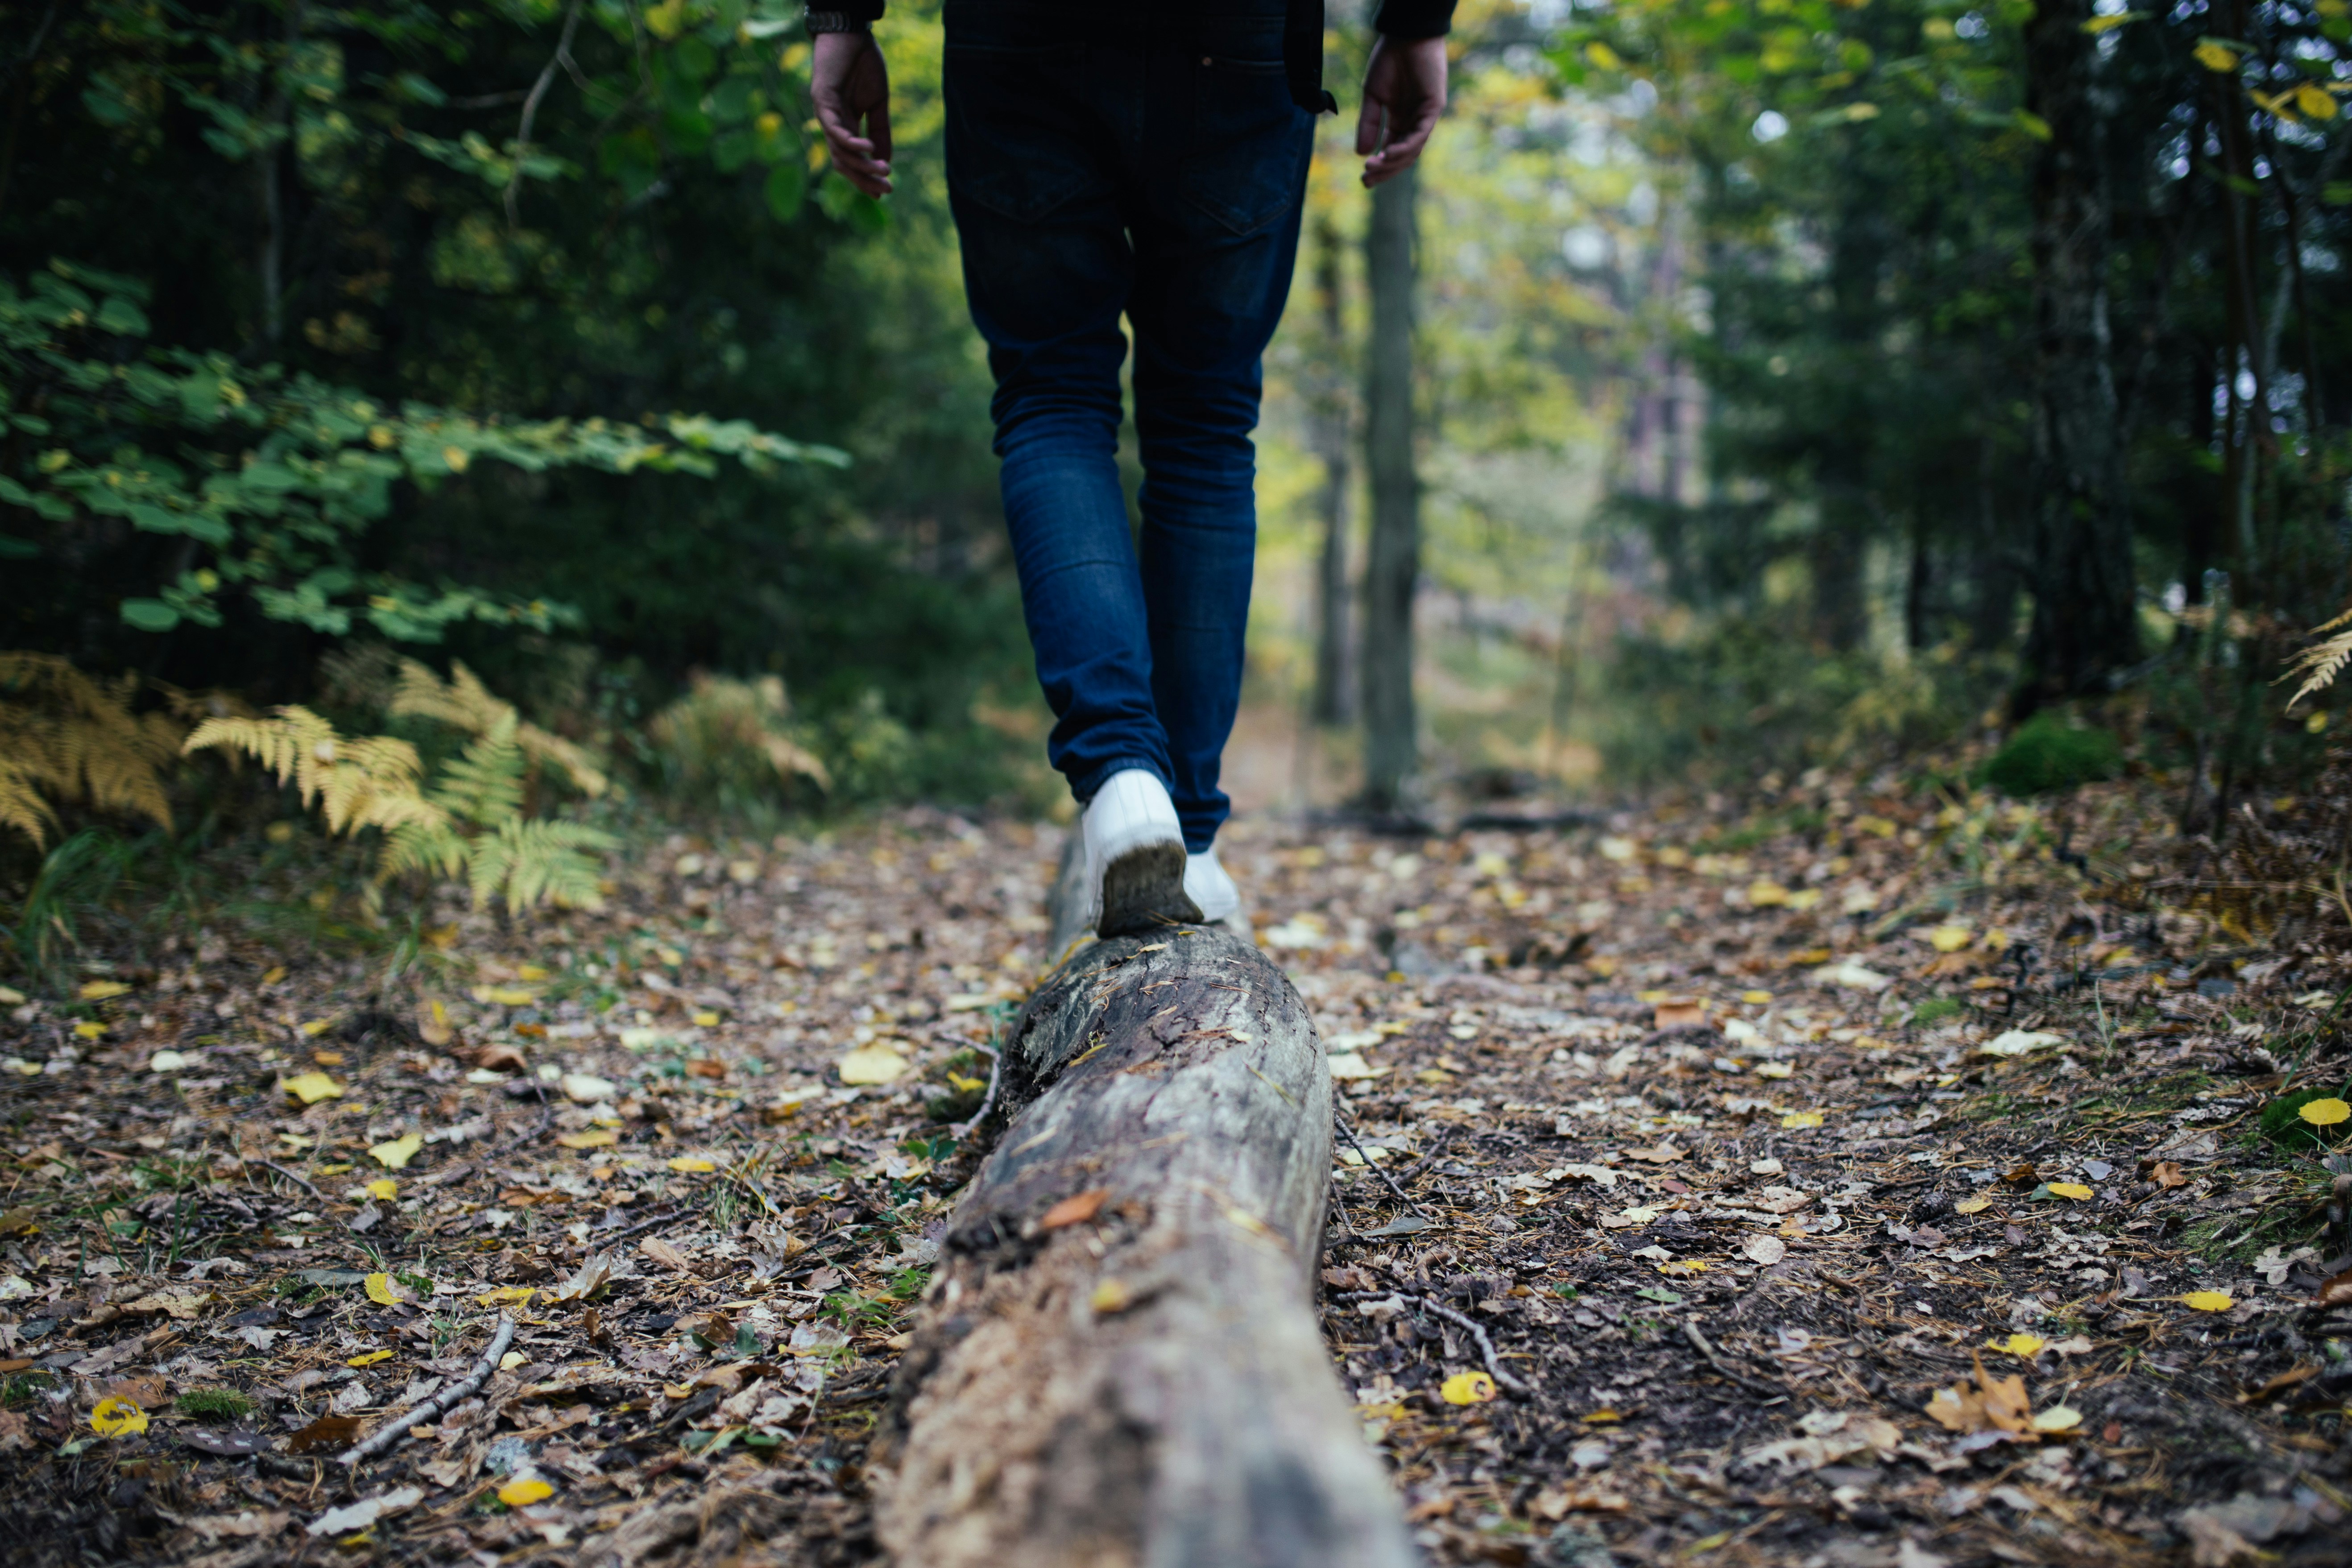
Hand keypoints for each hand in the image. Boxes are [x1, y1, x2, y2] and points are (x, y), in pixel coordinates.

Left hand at [812, 30, 892, 196]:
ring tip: (883, 170)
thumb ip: (880, 131)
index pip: (852, 159)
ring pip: (839, 150)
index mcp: (845, 124)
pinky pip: (834, 129)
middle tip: (886, 190)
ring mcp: (824, 113)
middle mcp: (831, 123)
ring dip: (861, 164)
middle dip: (864, 179)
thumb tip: (884, 161)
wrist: (852, 33)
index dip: (865, 177)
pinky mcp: (821, 99)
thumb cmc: (864, 64)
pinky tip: (868, 149)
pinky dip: (850, 141)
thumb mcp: (878, 103)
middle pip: (843, 162)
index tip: (884, 192)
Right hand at [1355, 34, 1446, 187]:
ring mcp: (1425, 116)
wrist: (1405, 36)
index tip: (1363, 179)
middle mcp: (1414, 121)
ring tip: (1373, 167)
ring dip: (1393, 161)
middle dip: (1385, 170)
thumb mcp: (1372, 96)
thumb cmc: (1390, 61)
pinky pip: (1421, 133)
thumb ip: (1368, 123)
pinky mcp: (1434, 107)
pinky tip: (1389, 153)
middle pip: (1402, 156)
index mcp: (1400, 119)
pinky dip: (1406, 146)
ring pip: (1412, 149)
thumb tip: (1361, 152)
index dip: (1379, 166)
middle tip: (1366, 181)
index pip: (1391, 149)